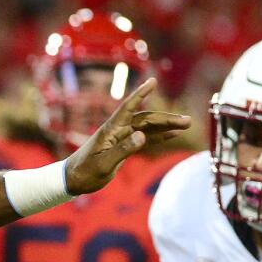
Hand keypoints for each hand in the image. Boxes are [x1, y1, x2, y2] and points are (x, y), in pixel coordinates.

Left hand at [65, 78, 189, 194]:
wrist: (73, 180)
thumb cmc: (85, 172)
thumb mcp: (104, 164)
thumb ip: (123, 150)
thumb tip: (142, 136)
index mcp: (110, 130)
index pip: (128, 108)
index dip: (140, 94)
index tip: (153, 81)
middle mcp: (116, 130)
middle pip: (145, 119)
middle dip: (166, 118)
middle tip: (188, 120)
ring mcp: (120, 138)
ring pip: (147, 127)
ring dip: (166, 125)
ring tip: (186, 124)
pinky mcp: (123, 146)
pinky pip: (144, 138)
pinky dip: (159, 136)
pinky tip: (173, 134)